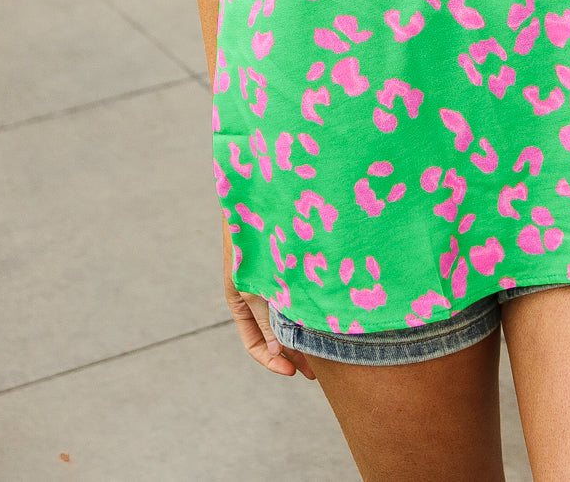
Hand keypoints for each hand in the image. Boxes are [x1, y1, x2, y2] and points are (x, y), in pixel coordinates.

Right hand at [222, 216, 314, 379]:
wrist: (259, 197)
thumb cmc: (250, 239)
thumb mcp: (252, 286)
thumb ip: (264, 318)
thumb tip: (277, 352)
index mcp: (240, 301)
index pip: (256, 344)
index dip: (274, 361)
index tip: (294, 372)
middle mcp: (257, 294)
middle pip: (276, 333)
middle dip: (295, 353)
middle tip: (318, 371)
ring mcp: (273, 280)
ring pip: (290, 317)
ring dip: (305, 333)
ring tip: (329, 351)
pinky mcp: (289, 266)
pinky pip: (298, 296)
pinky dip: (309, 309)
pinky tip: (328, 316)